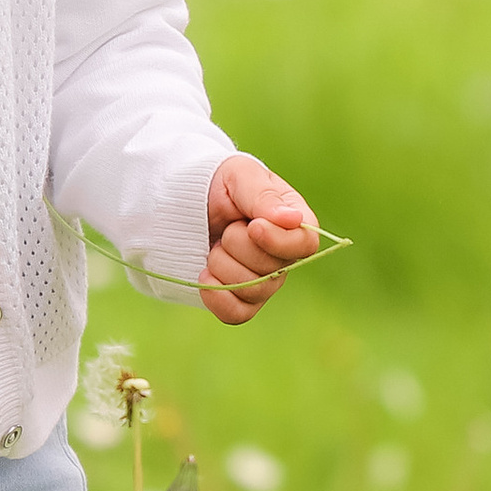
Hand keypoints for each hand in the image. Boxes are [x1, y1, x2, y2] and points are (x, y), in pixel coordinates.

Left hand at [200, 154, 318, 323]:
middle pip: (273, 271)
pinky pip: (237, 314)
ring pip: (252, 292)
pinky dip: (217, 297)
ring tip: (214, 245)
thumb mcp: (240, 176)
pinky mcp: (240, 299)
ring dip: (223, 266)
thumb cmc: (220, 184)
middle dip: (238, 246)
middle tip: (226, 227)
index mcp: (293, 223)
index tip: (252, 226)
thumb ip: (263, 196)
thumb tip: (293, 220)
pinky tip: (204, 275)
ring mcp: (264, 281)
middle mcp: (284, 257)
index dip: (278, 241)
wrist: (185, 204)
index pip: (305, 245)